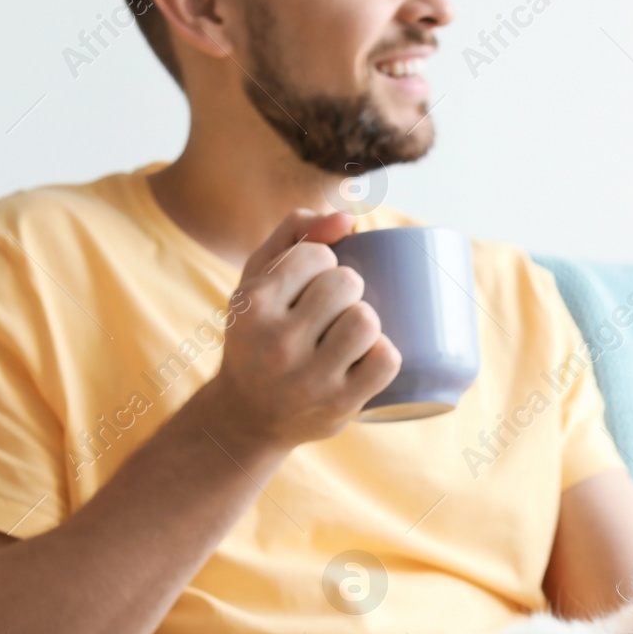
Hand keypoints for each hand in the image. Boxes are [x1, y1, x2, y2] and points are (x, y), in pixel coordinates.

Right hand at [203, 208, 401, 449]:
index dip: (323, 262)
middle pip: (347, 283)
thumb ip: (295, 233)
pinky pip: (386, 361)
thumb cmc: (259, 334)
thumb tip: (350, 218)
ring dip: (365, 321)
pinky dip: (382, 354)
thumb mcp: (257, 280)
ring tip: (346, 332)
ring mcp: (309, 378)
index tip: (308, 283)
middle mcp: (276, 342)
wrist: (246, 415)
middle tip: (331, 309)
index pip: (317, 255)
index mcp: (252, 305)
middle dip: (347, 288)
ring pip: (367, 320)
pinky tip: (363, 357)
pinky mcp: (339, 405)